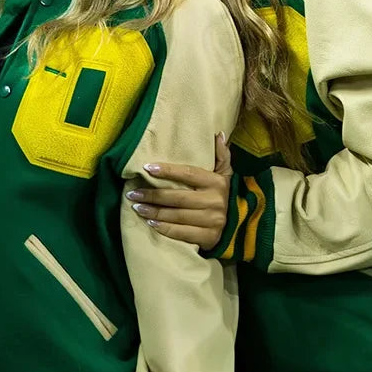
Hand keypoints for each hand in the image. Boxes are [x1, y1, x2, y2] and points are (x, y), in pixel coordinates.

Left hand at [125, 132, 231, 249]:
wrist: (238, 225)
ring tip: (137, 207)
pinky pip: (181, 233)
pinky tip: (150, 223)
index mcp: (217, 182)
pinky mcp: (208, 237)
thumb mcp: (225, 174)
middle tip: (133, 194)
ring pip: (176, 216)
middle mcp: (215, 201)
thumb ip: (222, 155)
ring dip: (153, 212)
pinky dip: (164, 229)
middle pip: (178, 197)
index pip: (188, 174)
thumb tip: (219, 134)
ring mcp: (212, 221)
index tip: (147, 168)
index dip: (167, 171)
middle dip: (152, 195)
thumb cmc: (222, 195)